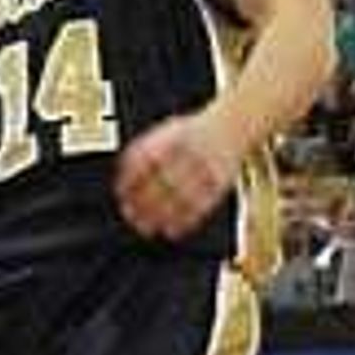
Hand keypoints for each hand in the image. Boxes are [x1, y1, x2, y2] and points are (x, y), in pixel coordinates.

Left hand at [116, 111, 240, 240]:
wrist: (233, 123)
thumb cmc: (194, 131)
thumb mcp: (169, 130)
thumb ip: (146, 149)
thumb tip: (122, 176)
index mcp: (174, 137)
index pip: (148, 159)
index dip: (131, 179)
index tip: (121, 194)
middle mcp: (190, 151)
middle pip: (163, 181)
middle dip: (144, 203)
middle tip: (130, 216)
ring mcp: (206, 167)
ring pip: (181, 197)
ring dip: (161, 216)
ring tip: (146, 229)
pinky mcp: (220, 183)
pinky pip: (201, 206)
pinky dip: (184, 222)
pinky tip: (171, 231)